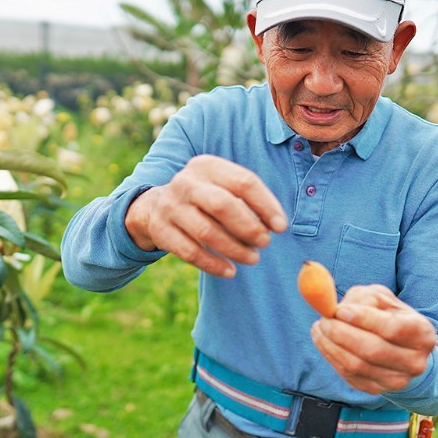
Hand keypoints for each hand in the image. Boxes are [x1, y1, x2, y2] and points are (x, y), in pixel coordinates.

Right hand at [125, 155, 287, 277]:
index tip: (281, 227)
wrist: (156, 206)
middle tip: (265, 242)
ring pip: (206, 231)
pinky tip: (230, 271)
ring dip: (234, 249)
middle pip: (223, 205)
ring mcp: (170, 206)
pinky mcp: (161, 230)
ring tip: (252, 258)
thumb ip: (248, 200)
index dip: (266, 205)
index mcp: (207, 166)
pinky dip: (213, 264)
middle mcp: (186, 182)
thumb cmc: (204, 198)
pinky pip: (190, 252)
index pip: (244, 182)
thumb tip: (275, 225)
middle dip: (249, 227)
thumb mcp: (222, 187)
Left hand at [311, 284, 435, 393]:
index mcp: (422, 333)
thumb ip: (362, 299)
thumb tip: (337, 310)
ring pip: (357, 366)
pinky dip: (331, 357)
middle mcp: (414, 361)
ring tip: (319, 328)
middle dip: (342, 333)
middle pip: (373, 351)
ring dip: (331, 345)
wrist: (400, 348)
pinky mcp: (377, 390)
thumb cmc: (388, 316)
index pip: (393, 329)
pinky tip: (324, 342)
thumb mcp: (381, 299)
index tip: (340, 310)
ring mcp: (396, 380)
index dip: (364, 319)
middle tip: (324, 320)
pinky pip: (348, 375)